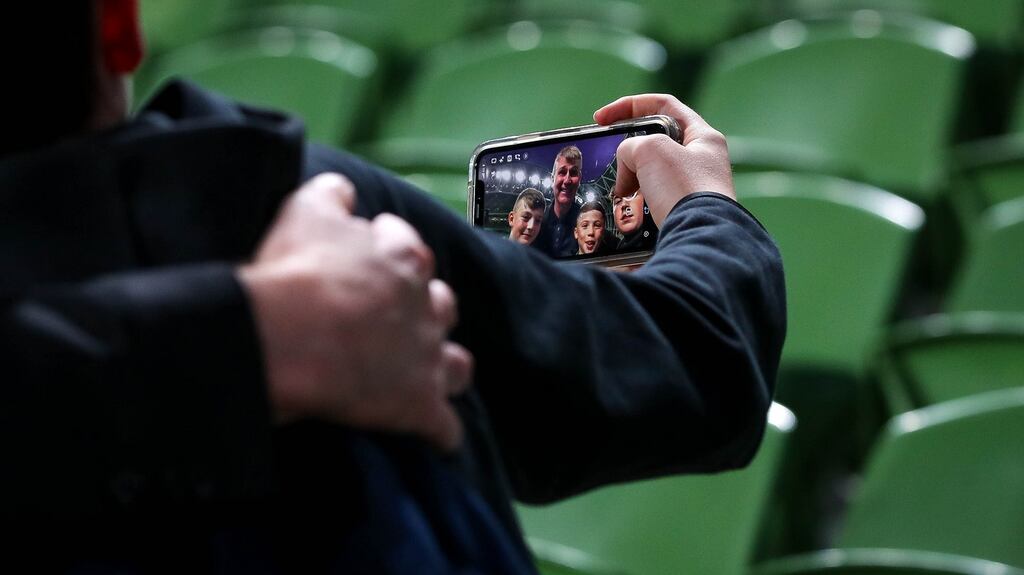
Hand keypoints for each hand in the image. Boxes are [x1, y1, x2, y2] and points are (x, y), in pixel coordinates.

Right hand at [238, 173, 472, 450]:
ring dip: (442, 366)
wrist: (288, 335)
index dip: (385, 256)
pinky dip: (439, 432)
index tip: (364, 264)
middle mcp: (425, 303)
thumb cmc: (294, 269)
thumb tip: (343, 192)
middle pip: (439, 303)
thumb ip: (331, 195)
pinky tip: (432, 437)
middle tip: (390, 321)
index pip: (405, 248)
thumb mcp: (306, 212)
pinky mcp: (420, 407)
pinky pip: (444, 428)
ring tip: (422, 374)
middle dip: (423, 309)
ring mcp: (428, 356)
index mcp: (402, 257)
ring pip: (456, 363)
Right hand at [594, 94, 734, 226]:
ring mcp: (693, 190)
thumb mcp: (651, 150)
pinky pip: (651, 202)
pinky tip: (630, 213)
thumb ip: (632, 146)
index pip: (663, 105)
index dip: (629, 106)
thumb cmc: (683, 189)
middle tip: (616, 164)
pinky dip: (637, 204)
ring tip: (623, 193)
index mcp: (703, 137)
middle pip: (655, 143)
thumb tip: (627, 169)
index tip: (601, 119)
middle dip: (629, 152)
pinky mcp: (682, 214)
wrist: (699, 240)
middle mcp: (702, 162)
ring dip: (631, 181)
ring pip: (650, 175)